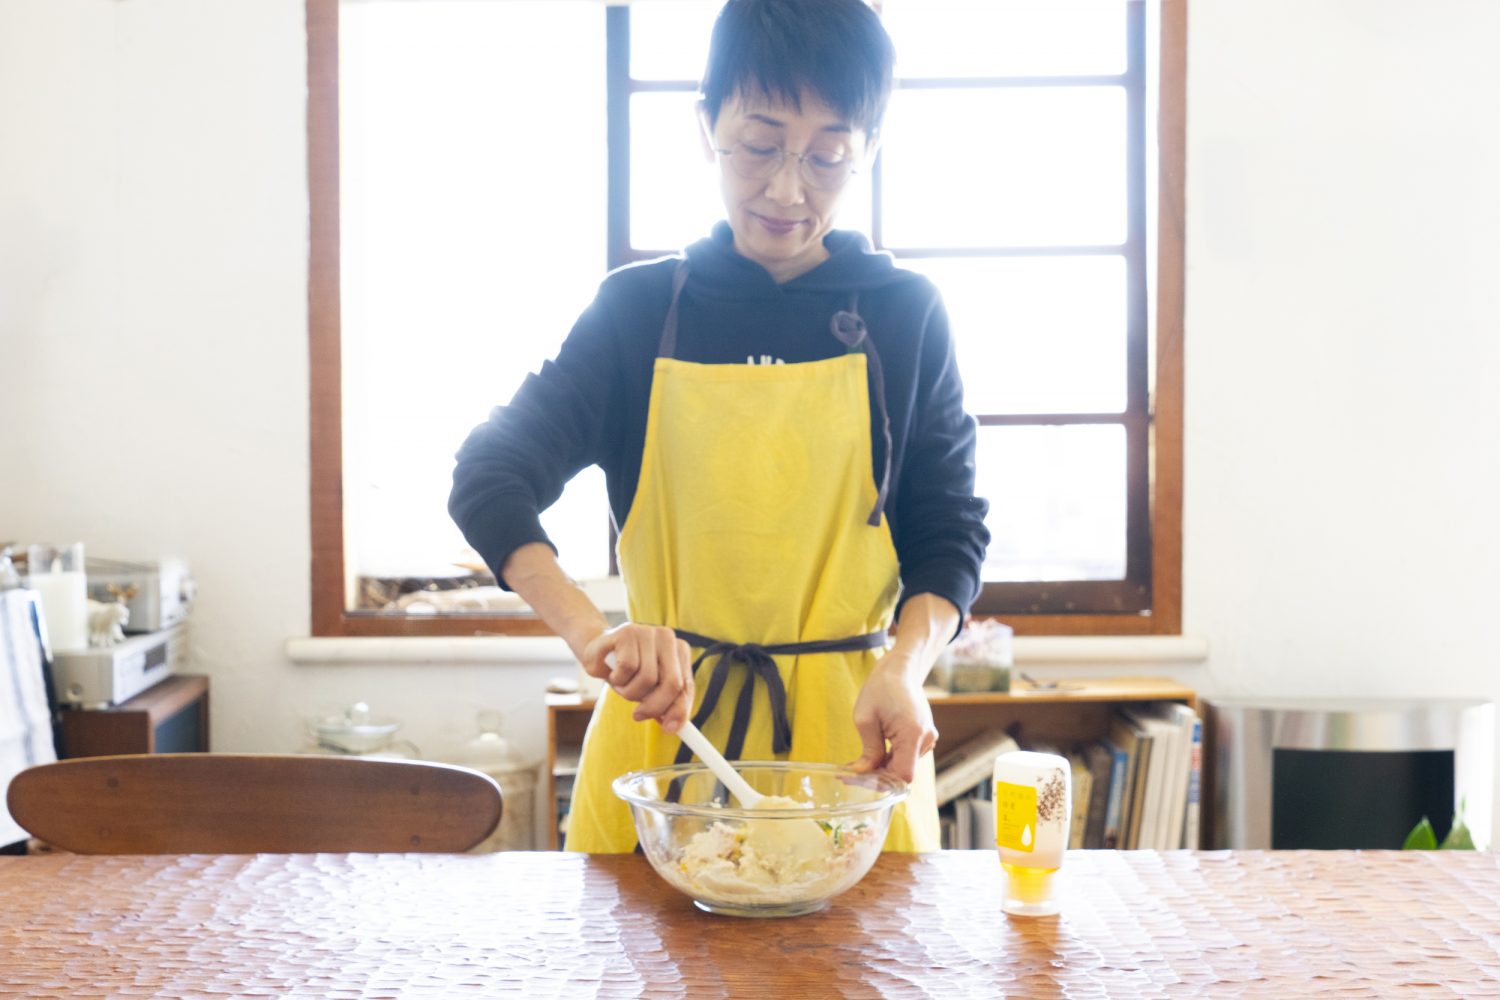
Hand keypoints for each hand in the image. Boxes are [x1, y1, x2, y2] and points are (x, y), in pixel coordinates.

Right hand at [581, 624, 693, 733]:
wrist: (596, 649)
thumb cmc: (625, 671)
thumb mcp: (647, 689)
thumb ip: (663, 703)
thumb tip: (672, 725)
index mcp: (680, 651)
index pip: (686, 686)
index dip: (679, 710)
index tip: (669, 728)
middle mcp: (668, 638)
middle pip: (672, 683)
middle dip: (655, 706)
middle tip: (638, 715)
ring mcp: (648, 632)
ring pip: (647, 678)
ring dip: (630, 692)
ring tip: (622, 685)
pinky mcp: (627, 632)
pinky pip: (628, 668)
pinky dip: (618, 679)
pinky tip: (613, 673)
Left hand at [849, 650, 938, 782]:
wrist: (900, 670)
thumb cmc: (881, 688)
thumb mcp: (865, 720)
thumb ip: (868, 751)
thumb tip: (862, 774)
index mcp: (913, 734)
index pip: (902, 776)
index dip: (881, 782)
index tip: (858, 778)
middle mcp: (926, 739)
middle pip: (902, 772)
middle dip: (877, 775)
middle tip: (850, 773)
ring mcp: (928, 738)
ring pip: (904, 765)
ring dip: (883, 766)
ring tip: (860, 760)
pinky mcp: (924, 736)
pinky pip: (908, 756)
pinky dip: (891, 758)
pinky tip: (876, 751)